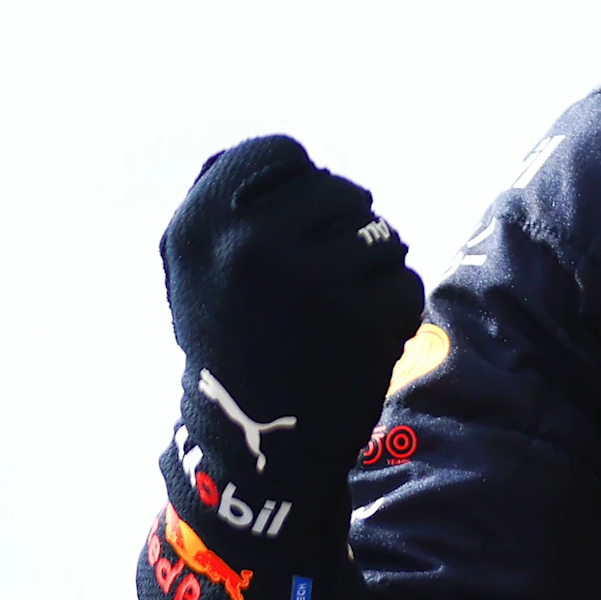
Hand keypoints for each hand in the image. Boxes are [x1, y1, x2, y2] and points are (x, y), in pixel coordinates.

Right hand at [159, 135, 420, 546]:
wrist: (254, 447)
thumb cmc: (231, 341)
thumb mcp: (195, 266)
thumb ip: (226, 201)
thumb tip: (284, 157)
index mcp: (199, 223)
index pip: (279, 152)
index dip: (297, 187)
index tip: (291, 230)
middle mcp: (250, 243)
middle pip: (341, 192)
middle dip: (342, 234)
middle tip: (315, 291)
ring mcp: (311, 279)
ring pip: (382, 235)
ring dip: (372, 272)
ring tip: (331, 318)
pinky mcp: (363, 316)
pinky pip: (405, 283)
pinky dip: (394, 312)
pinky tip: (355, 345)